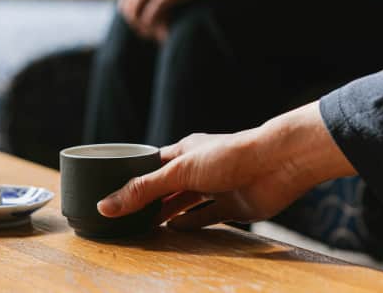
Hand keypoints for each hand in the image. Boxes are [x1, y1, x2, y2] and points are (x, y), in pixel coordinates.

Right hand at [97, 102, 355, 228]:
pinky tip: (176, 231)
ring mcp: (215, 188)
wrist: (277, 164)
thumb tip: (105, 206)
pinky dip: (190, 225)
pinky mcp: (232, 206)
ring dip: (166, 214)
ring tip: (143, 226)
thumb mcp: (178, 172)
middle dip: (147, 201)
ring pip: (184, 204)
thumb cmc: (229, 156)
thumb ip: (143, 190)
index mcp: (183, 151)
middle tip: (123, 217)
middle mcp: (198, 168)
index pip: (150, 165)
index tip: (111, 191)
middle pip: (166, 188)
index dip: (132, 177)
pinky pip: (206, 218)